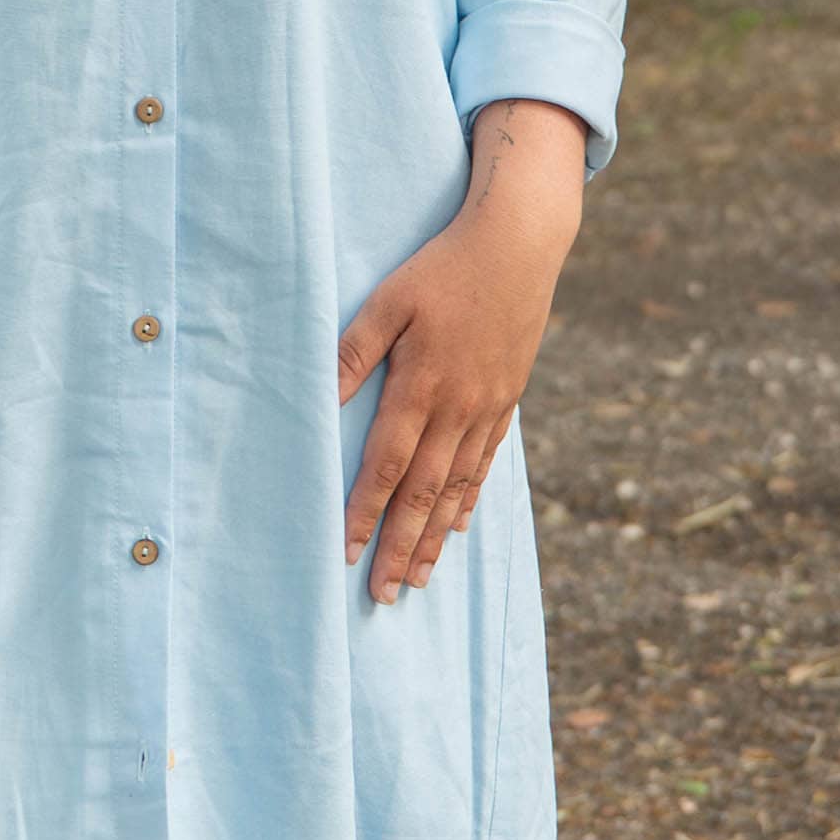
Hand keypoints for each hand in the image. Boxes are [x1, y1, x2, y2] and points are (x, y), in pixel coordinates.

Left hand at [338, 99, 590, 606]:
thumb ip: (353, 352)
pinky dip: (468, 499)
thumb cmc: (443, 267)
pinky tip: (457, 526)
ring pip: (457, 487)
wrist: (520, 244)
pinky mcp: (507, 400)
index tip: (346, 554)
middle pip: (423, 492)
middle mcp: (458, 407)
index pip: (386, 465)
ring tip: (419, 578)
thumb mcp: (389, 299)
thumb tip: (319, 399)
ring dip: (435, 536)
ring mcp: (487, 407)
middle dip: (401, 546)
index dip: (365, 513)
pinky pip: (485, 463)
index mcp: (423, 385)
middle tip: (385, 595)